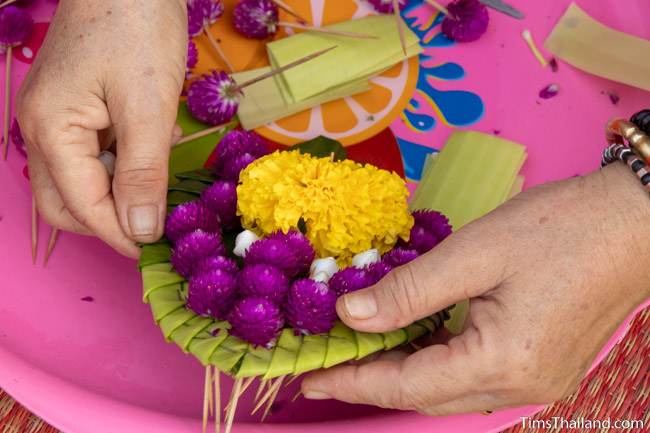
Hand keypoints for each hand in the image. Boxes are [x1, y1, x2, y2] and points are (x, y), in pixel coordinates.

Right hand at [16, 0, 186, 257]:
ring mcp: (51, 117)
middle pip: (66, 203)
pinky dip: (120, 161)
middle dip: (108, 221)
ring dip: (117, 189)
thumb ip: (143, 173)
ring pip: (78, 181)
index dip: (118, 235)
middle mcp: (40, 129)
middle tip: (154, 219)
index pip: (80, 207)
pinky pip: (90, 153)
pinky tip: (151, 139)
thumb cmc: (136, 29)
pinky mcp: (70, 107)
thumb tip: (141, 231)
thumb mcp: (148, 107)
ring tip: (158, 165)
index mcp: (52, 131)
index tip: (153, 248)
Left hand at [302, 163, 649, 414]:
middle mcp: (521, 387)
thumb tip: (352, 316)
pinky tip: (411, 342)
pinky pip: (473, 377)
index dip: (354, 381)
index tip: (309, 379)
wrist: (635, 221)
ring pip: (448, 390)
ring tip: (360, 353)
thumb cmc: (561, 227)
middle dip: (372, 381)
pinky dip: (435, 364)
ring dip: (402, 373)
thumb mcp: (475, 251)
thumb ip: (408, 290)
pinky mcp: (543, 368)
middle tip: (327, 364)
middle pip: (425, 395)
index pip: (407, 384)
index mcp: (503, 361)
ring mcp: (536, 382)